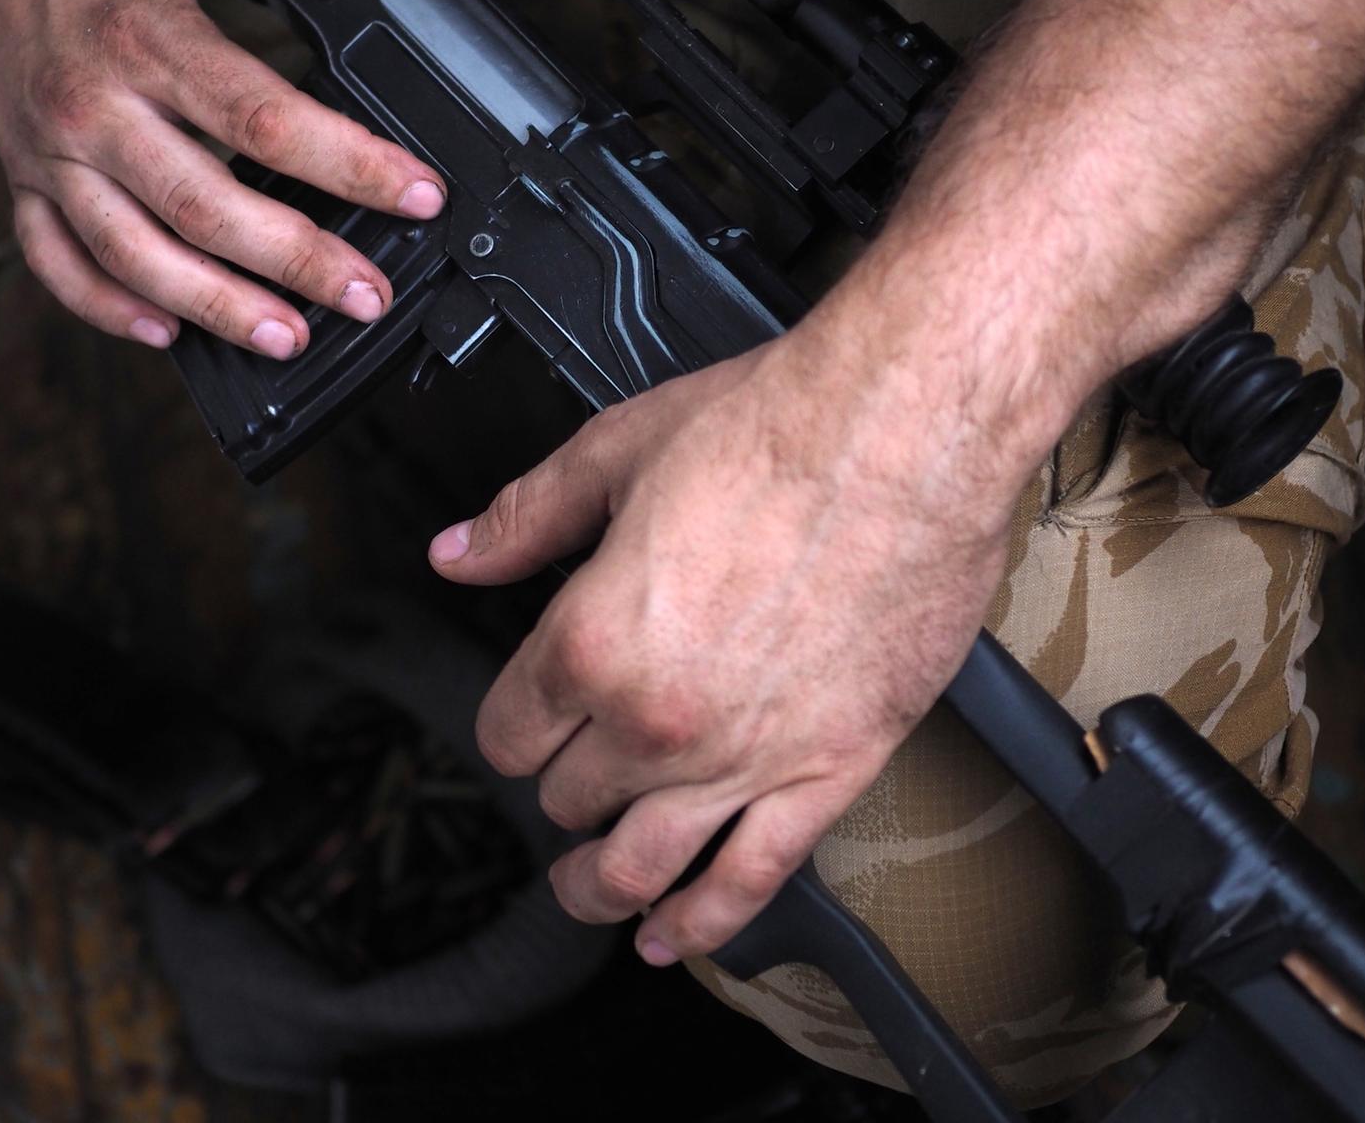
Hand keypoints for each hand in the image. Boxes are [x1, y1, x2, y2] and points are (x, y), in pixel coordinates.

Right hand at [0, 0, 445, 354]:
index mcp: (141, 28)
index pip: (261, 117)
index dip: (351, 163)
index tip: (418, 193)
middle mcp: (90, 102)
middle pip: (204, 207)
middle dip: (299, 261)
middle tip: (370, 294)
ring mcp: (51, 148)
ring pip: (133, 253)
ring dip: (214, 307)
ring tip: (289, 338)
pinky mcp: (23, 172)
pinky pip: (56, 260)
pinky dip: (105, 307)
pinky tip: (165, 333)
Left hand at [428, 333, 1036, 963]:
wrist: (906, 433)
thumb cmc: (778, 430)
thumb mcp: (617, 453)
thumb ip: (526, 519)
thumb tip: (458, 554)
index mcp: (592, 641)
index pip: (510, 731)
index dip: (511, 727)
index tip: (526, 721)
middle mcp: (657, 719)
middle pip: (570, 799)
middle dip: (562, 785)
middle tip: (576, 767)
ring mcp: (743, 758)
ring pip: (640, 866)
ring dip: (602, 888)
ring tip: (591, 892)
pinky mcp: (829, 771)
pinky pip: (751, 878)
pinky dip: (705, 920)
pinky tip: (675, 934)